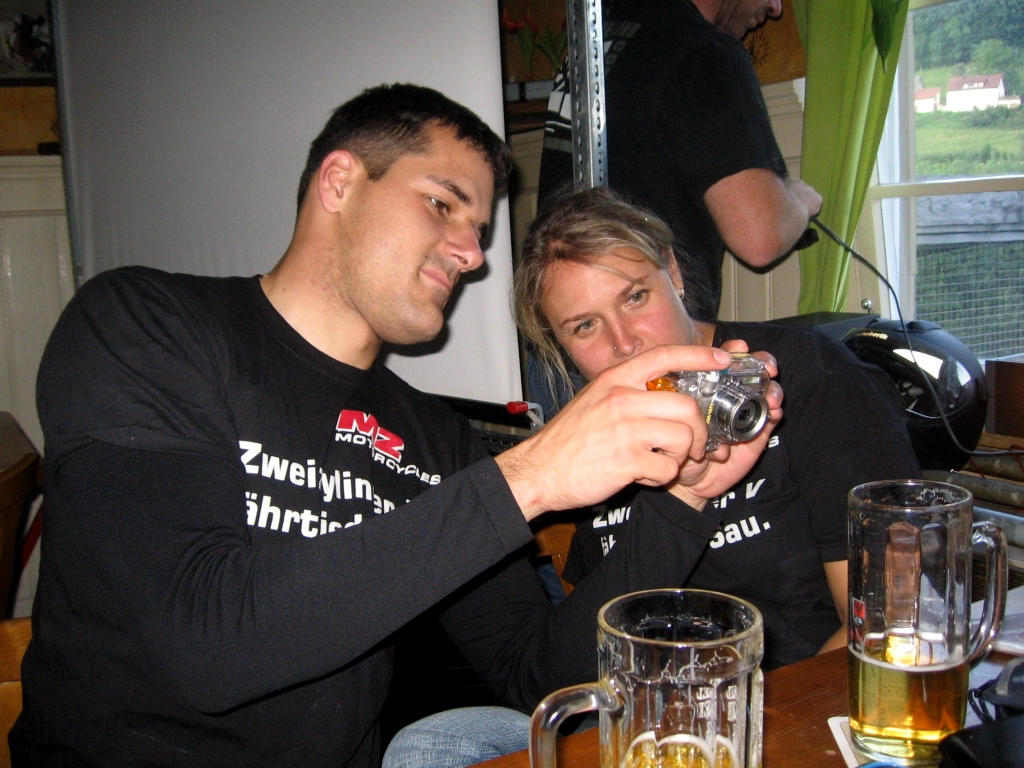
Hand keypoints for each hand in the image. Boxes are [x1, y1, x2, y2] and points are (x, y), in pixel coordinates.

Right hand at [495, 344, 733, 520]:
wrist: (539, 470)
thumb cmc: (569, 439)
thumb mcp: (595, 399)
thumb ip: (628, 392)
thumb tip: (669, 393)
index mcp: (615, 380)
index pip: (665, 356)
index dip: (699, 356)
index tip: (723, 359)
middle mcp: (621, 399)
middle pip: (687, 406)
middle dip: (699, 430)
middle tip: (694, 444)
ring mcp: (625, 430)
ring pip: (683, 438)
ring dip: (679, 456)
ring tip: (660, 460)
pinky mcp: (627, 461)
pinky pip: (667, 468)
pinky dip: (662, 476)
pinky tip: (643, 474)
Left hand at [667, 340, 783, 508]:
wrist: (687, 475)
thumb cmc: (674, 441)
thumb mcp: (670, 417)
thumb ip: (674, 403)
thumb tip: (680, 393)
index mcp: (709, 382)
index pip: (725, 358)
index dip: (736, 350)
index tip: (740, 348)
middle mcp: (730, 393)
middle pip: (753, 369)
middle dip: (763, 364)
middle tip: (767, 368)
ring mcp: (746, 412)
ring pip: (766, 391)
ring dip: (772, 390)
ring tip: (769, 397)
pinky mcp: (757, 432)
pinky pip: (770, 418)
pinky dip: (774, 413)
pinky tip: (773, 413)